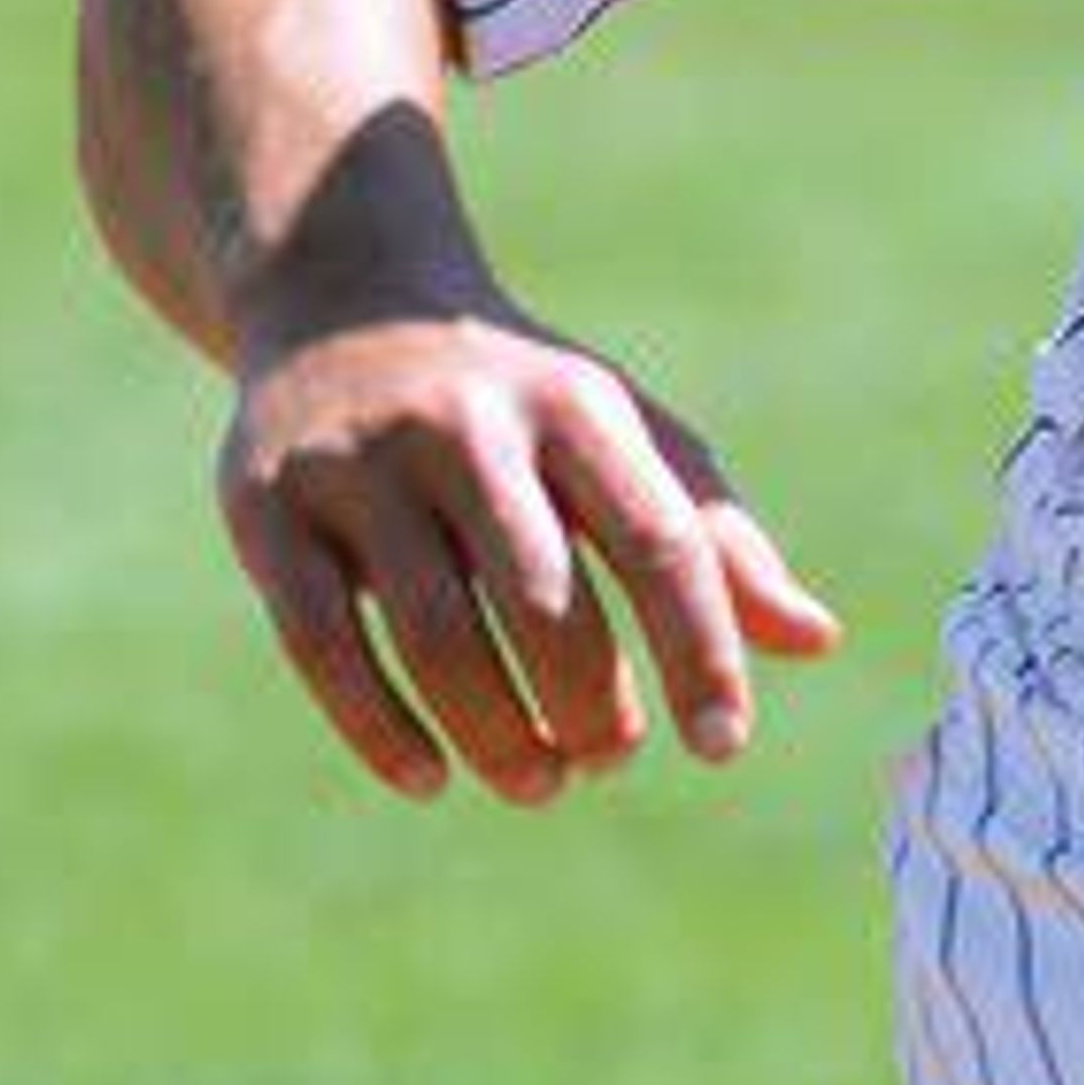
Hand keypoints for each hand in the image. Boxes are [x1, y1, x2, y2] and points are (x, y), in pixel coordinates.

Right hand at [218, 302, 842, 805]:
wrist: (348, 302)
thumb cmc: (523, 402)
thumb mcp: (628, 438)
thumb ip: (718, 540)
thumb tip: (817, 640)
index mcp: (579, 406)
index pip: (661, 541)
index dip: (700, 650)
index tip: (723, 745)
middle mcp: (470, 428)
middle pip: (545, 599)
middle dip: (590, 703)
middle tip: (611, 760)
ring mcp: (361, 466)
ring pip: (434, 633)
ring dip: (494, 732)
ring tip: (541, 782)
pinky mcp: (266, 508)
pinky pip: (322, 642)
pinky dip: (379, 727)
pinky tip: (431, 778)